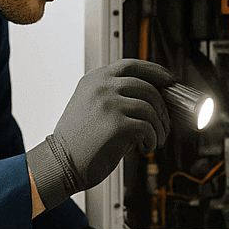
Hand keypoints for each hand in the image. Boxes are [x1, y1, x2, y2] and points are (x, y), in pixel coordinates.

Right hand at [26, 60, 173, 211]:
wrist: (60, 163)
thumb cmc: (77, 142)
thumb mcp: (92, 107)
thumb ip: (116, 97)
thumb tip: (153, 100)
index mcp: (95, 79)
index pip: (132, 65)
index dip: (156, 71)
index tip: (169, 80)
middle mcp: (101, 86)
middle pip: (147, 87)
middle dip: (162, 107)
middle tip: (164, 124)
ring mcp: (108, 102)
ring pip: (150, 107)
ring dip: (159, 127)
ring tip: (155, 139)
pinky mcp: (115, 123)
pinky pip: (146, 126)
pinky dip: (151, 138)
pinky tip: (145, 146)